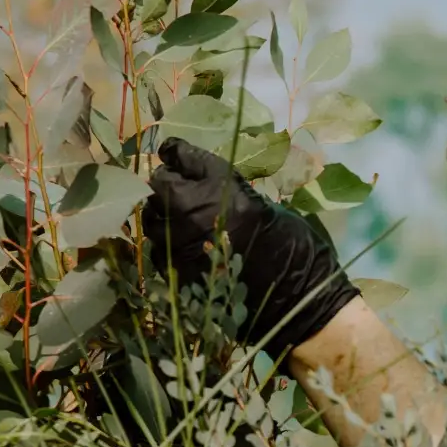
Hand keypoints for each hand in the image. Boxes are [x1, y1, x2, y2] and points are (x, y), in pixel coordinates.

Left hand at [143, 137, 359, 353]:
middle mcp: (194, 209)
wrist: (294, 290)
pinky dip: (166, 246)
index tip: (176, 160)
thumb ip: (216, 181)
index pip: (178, 156)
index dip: (176, 158)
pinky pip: (158, 250)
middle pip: (158, 187)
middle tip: (182, 198)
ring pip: (152, 220)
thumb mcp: (254, 197)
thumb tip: (179, 161)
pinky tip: (185, 249)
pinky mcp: (178, 269)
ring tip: (182, 226)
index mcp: (220, 186)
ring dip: (162, 218)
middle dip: (166, 190)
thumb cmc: (285, 240)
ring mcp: (182, 241)